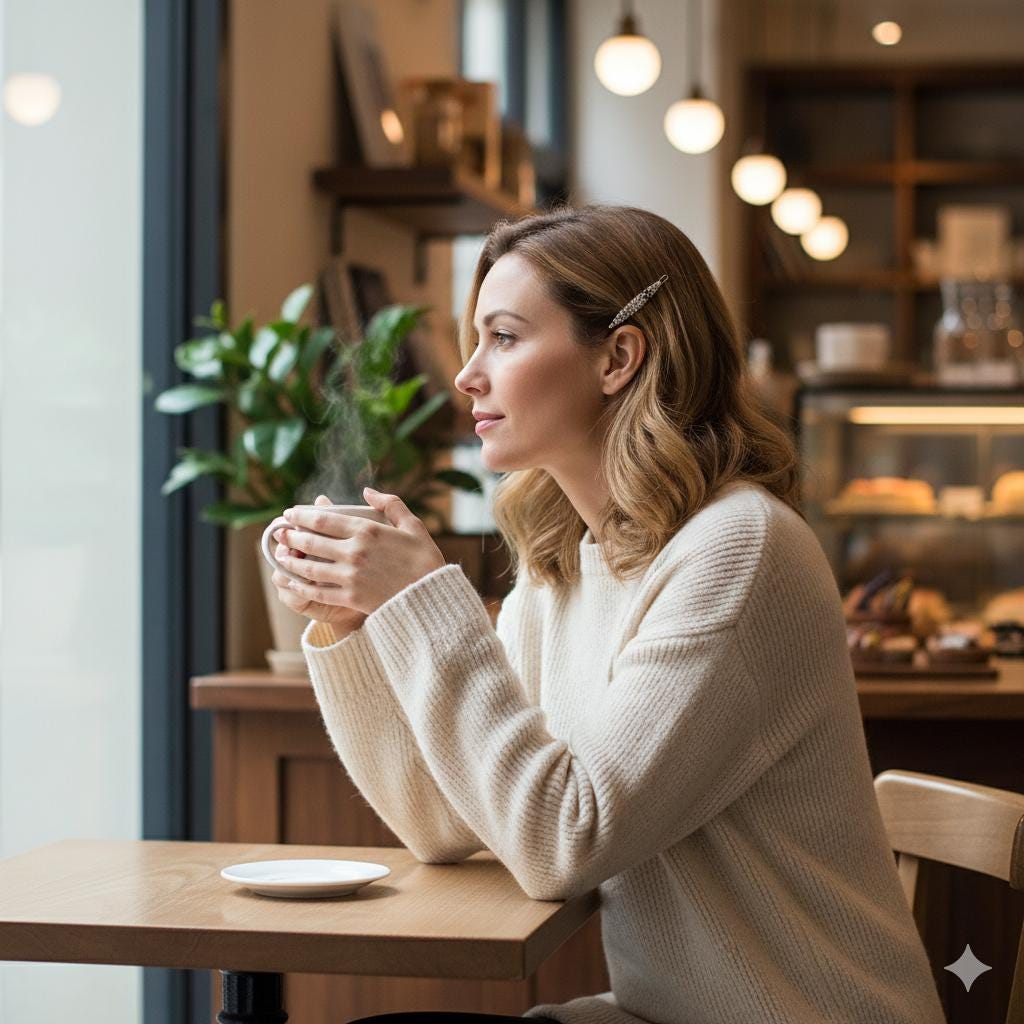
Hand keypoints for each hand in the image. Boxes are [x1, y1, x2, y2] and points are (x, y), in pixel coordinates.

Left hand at [275, 486, 446, 616]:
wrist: (431, 598)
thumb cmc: (425, 561)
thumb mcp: (413, 526)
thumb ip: (390, 504)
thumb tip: (367, 491)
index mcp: (368, 530)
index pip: (324, 519)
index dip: (302, 515)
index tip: (290, 513)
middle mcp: (354, 551)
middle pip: (312, 541)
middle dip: (291, 535)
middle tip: (280, 531)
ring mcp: (350, 576)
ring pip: (309, 566)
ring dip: (291, 559)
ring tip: (281, 554)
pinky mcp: (350, 597)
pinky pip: (317, 590)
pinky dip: (301, 585)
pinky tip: (292, 581)